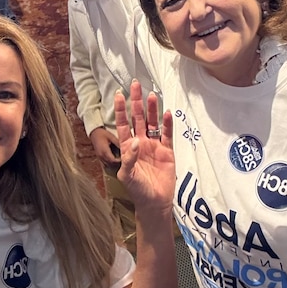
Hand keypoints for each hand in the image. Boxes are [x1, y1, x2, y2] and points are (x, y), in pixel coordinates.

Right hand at [89, 127, 121, 166]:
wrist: (94, 133)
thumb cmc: (103, 134)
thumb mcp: (111, 137)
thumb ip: (117, 143)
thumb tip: (125, 148)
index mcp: (105, 151)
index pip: (113, 160)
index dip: (119, 161)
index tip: (124, 159)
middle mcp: (101, 155)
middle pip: (111, 164)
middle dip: (117, 163)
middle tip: (123, 160)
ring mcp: (99, 156)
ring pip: (107, 164)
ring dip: (113, 164)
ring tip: (119, 160)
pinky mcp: (98, 156)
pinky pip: (104, 163)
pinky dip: (109, 164)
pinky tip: (113, 161)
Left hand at [114, 80, 173, 210]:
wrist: (155, 202)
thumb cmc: (138, 190)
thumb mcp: (127, 175)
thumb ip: (129, 158)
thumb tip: (135, 140)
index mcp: (128, 147)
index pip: (123, 123)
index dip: (120, 109)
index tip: (118, 94)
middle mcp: (140, 142)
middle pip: (137, 118)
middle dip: (136, 102)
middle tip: (135, 85)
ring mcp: (154, 145)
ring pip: (152, 122)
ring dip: (151, 109)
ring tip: (152, 94)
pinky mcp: (167, 151)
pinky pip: (167, 134)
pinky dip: (167, 123)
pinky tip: (166, 112)